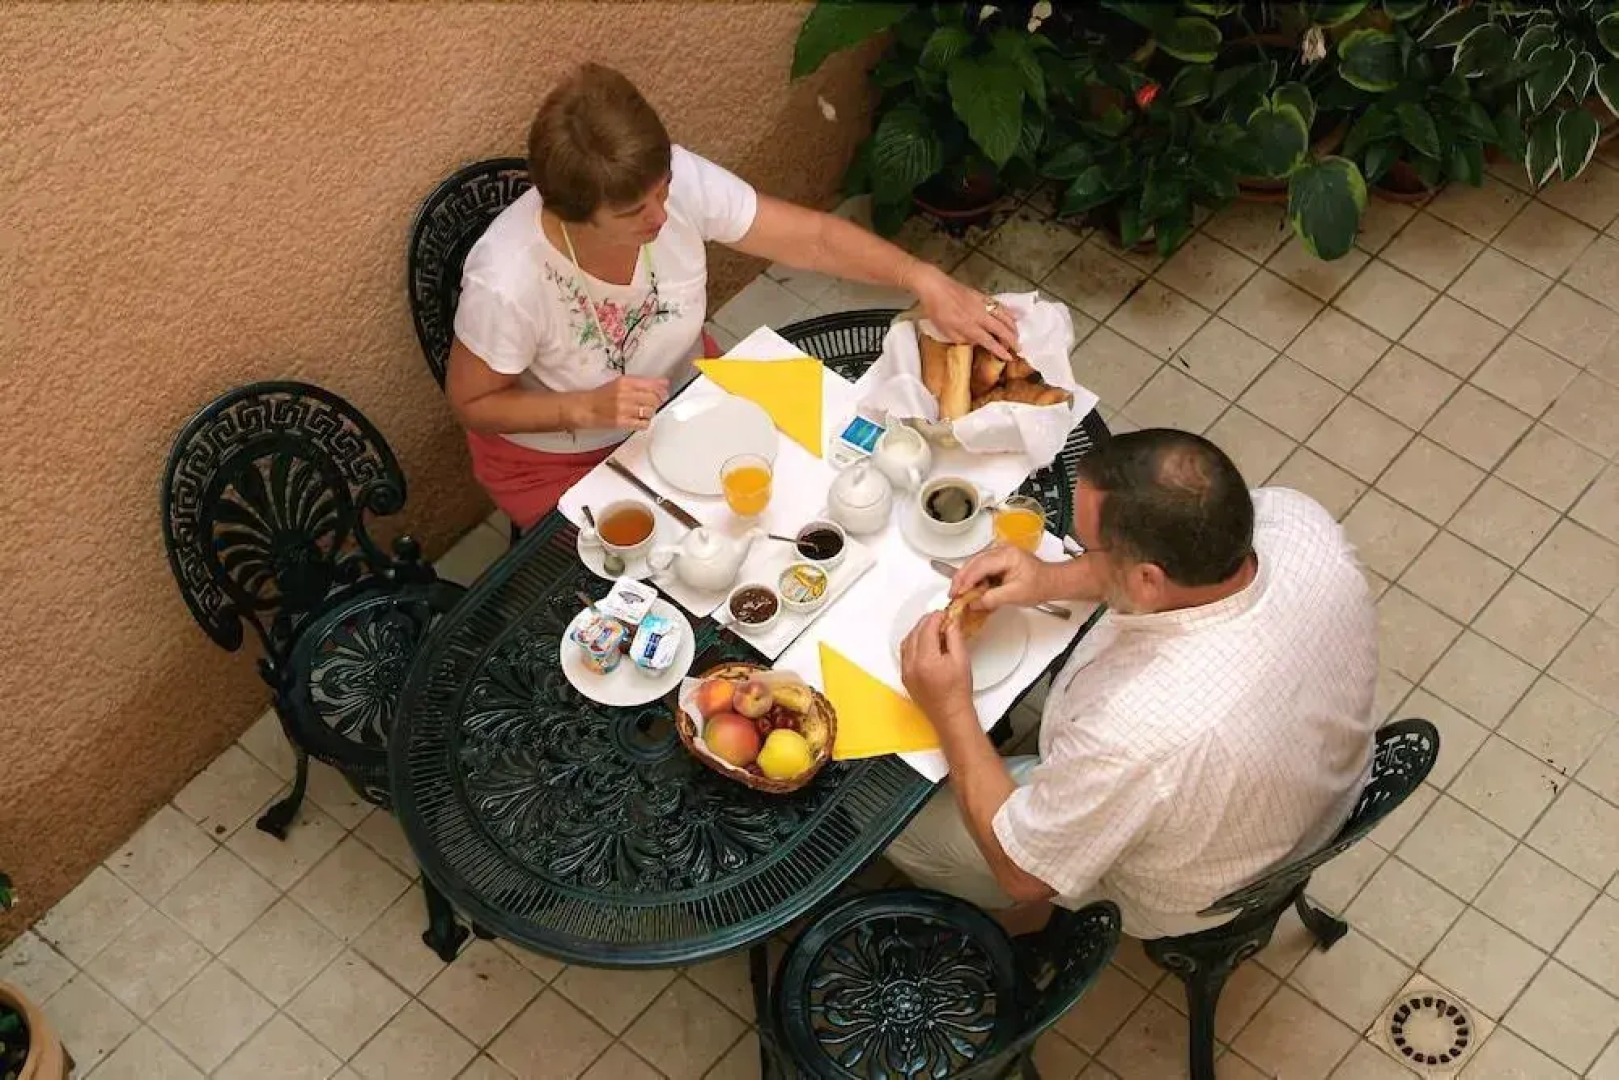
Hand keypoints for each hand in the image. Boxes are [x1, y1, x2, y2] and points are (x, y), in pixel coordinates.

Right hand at [580, 376, 668, 429]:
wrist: (585, 408)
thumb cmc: (601, 396)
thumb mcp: (620, 383)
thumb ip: (643, 383)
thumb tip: (664, 382)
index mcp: (626, 382)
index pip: (652, 385)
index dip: (662, 390)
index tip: (664, 393)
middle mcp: (625, 394)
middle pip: (654, 399)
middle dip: (657, 402)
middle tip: (653, 404)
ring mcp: (624, 409)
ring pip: (650, 412)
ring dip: (650, 413)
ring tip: (643, 412)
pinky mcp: (621, 422)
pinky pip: (643, 424)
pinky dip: (645, 423)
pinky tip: (639, 420)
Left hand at [901, 611, 974, 726]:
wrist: (950, 714)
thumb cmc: (958, 691)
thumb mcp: (962, 659)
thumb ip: (954, 636)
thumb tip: (950, 621)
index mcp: (926, 660)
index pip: (927, 629)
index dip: (936, 617)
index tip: (944, 613)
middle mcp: (911, 665)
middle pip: (915, 633)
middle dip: (927, 622)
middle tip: (940, 618)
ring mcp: (906, 671)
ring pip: (907, 642)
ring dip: (918, 632)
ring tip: (933, 629)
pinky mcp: (905, 677)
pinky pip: (905, 653)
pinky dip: (913, 643)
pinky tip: (924, 643)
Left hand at [910, 264, 1019, 361]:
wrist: (935, 286)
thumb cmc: (936, 310)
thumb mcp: (945, 330)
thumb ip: (961, 338)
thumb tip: (975, 342)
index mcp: (969, 326)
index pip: (989, 341)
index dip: (1000, 350)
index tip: (1009, 357)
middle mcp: (979, 316)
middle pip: (1001, 329)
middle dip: (1012, 340)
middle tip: (1018, 348)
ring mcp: (982, 304)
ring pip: (1004, 316)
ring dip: (1013, 327)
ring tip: (1017, 335)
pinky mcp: (982, 295)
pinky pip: (1000, 305)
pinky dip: (1009, 312)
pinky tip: (1014, 316)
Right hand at [952, 545, 1057, 610]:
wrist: (1052, 582)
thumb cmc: (1040, 585)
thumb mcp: (1016, 595)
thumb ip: (992, 598)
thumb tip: (973, 604)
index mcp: (1007, 555)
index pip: (981, 566)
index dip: (966, 580)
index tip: (958, 593)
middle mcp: (1001, 551)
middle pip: (974, 562)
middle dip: (961, 578)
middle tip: (953, 594)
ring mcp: (999, 555)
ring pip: (975, 565)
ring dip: (965, 579)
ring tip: (958, 593)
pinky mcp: (998, 561)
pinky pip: (981, 568)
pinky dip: (973, 579)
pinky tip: (969, 590)